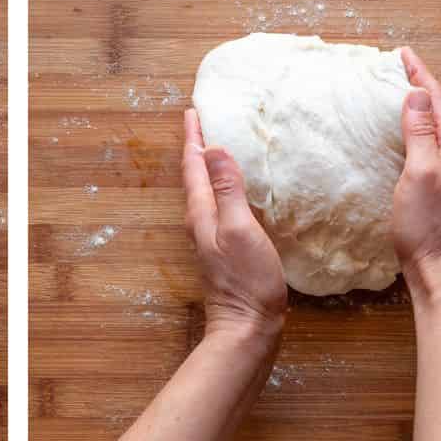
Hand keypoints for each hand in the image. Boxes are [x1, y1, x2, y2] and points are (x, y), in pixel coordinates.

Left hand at [181, 109, 286, 334]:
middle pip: (195, 178)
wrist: (247, 328)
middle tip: (202, 121)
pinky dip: (224, 190)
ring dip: (209, 169)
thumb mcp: (240, 229)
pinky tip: (236, 191)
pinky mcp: (226, 251)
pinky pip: (220, 208)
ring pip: (206, 193)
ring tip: (216, 148)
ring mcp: (213, 239)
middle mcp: (202, 225)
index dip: (194, 139)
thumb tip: (214, 150)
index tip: (193, 111)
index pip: (194, 168)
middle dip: (197, 149)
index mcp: (202, 215)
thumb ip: (228, 191)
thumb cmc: (246, 281)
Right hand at [391, 48, 440, 301]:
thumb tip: (416, 94)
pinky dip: (414, 135)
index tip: (401, 54)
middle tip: (397, 70)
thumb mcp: (420, 173)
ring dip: (417, 111)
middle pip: (439, 112)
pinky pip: (428, 150)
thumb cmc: (427, 226)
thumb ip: (419, 133)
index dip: (419, 75)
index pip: (437, 100)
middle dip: (419, 87)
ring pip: (434, 131)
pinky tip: (403, 140)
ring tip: (398, 97)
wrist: (440, 270)